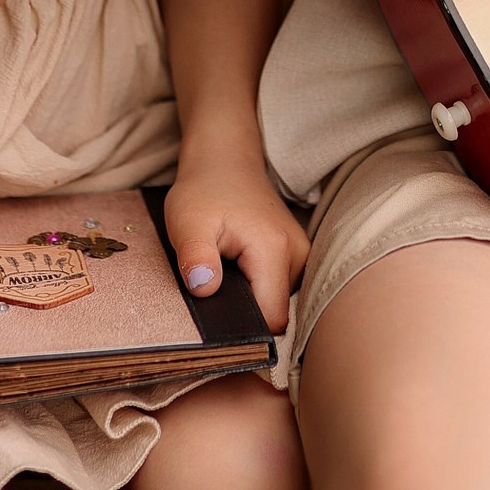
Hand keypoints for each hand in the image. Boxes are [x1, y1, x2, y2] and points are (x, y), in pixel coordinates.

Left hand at [164, 136, 310, 333]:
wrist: (224, 158)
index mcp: (275, 249)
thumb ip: (196, 256)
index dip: (244, 330)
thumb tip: (205, 288)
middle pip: (276, 313)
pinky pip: (279, 288)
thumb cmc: (204, 190)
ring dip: (251, 301)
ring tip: (225, 277)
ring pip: (278, 302)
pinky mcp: (296, 254)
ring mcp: (301, 253)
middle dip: (246, 316)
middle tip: (214, 296)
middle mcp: (298, 254)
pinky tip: (237, 272)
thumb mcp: (188, 222)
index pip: (272, 318)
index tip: (217, 326)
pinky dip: (258, 288)